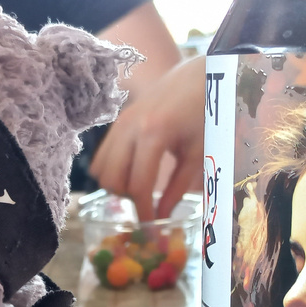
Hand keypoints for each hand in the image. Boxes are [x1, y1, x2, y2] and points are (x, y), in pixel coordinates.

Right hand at [89, 56, 205, 220]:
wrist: (197, 75)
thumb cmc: (204, 113)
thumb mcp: (196, 153)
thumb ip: (178, 187)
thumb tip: (161, 216)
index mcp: (154, 134)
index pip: (140, 185)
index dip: (144, 212)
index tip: (151, 231)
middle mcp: (130, 128)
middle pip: (113, 180)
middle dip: (129, 199)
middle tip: (149, 204)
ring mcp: (119, 123)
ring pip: (101, 170)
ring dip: (118, 186)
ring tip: (141, 187)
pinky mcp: (117, 122)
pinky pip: (101, 156)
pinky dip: (111, 171)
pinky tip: (133, 173)